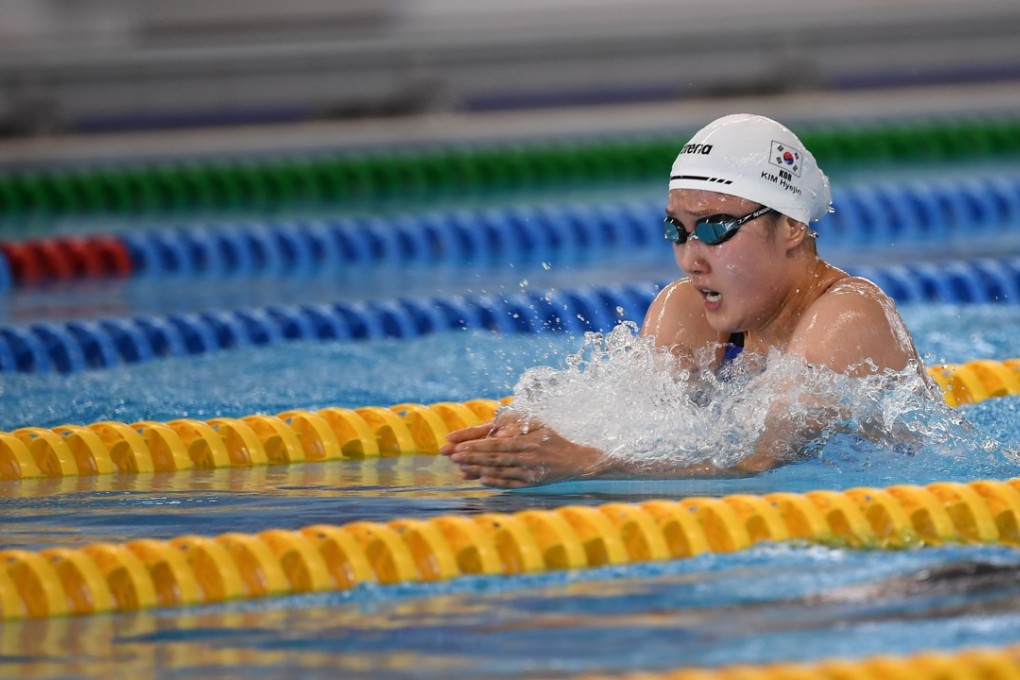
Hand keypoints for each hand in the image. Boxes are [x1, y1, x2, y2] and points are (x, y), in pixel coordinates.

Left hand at [439, 414, 605, 487]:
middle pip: (494, 458)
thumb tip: (500, 431)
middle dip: (472, 457)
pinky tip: (481, 480)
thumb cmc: (554, 439)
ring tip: (461, 468)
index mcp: (526, 442)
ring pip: (499, 471)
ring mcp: (528, 472)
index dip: (476, 446)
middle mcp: (526, 457)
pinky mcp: (531, 483)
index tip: (460, 447)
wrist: (576, 461)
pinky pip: (510, 483)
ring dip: (479, 470)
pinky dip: (495, 482)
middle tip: (453, 457)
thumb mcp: (539, 425)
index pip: (496, 444)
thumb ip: (518, 426)